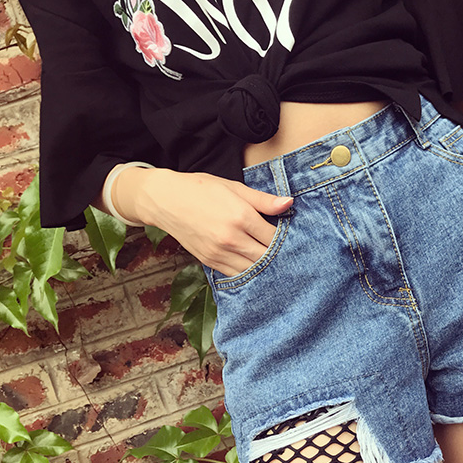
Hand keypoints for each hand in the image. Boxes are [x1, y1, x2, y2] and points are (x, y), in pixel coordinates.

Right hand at [111, 166, 292, 275]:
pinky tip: (258, 268)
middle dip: (280, 256)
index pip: (275, 237)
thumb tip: (289, 204)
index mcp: (241, 217)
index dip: (287, 239)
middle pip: (267, 257)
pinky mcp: (210, 262)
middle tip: (293, 255)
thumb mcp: (235, 188)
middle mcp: (231, 239)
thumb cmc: (201, 189)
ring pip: (253, 270)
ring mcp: (220, 254)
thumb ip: (263, 200)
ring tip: (279, 263)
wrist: (166, 200)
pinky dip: (249, 273)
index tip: (296, 238)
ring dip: (267, 268)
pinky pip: (236, 275)